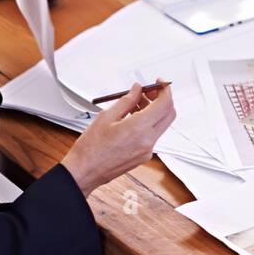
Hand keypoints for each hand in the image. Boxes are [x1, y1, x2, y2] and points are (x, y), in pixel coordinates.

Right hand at [61, 81, 175, 195]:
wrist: (84, 172)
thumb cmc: (91, 148)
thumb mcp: (106, 117)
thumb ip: (127, 101)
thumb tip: (137, 90)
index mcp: (139, 129)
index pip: (165, 104)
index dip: (165, 90)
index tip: (159, 83)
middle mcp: (148, 141)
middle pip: (169, 114)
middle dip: (162, 99)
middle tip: (149, 91)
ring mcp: (148, 150)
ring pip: (161, 124)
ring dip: (154, 111)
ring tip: (135, 103)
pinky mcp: (144, 156)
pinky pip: (153, 135)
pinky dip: (148, 123)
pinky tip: (132, 118)